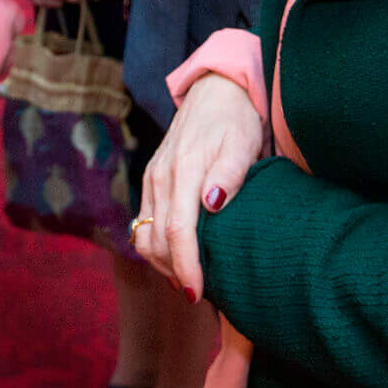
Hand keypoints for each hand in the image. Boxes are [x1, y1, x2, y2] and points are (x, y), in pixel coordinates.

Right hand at [135, 73, 266, 298]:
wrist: (215, 90)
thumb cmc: (235, 119)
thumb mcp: (243, 142)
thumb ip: (230, 173)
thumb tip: (212, 203)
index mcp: (183, 169)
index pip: (177, 230)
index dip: (186, 266)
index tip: (198, 294)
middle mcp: (160, 177)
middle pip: (156, 240)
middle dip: (175, 273)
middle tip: (200, 296)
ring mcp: (152, 179)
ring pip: (144, 236)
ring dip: (162, 264)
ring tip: (190, 280)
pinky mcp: (151, 182)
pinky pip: (144, 224)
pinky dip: (157, 247)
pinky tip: (179, 257)